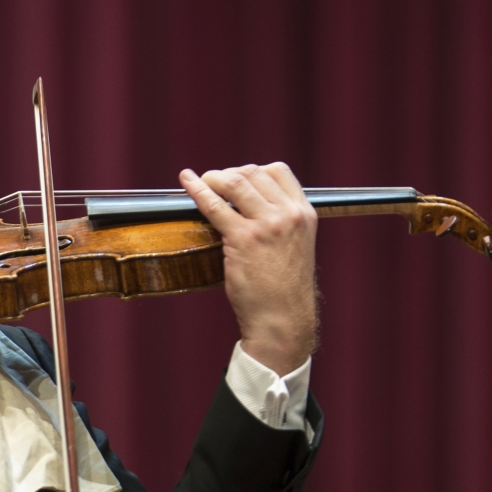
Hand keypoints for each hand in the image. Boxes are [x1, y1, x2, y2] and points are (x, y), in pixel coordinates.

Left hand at [180, 163, 317, 375]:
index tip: (237, 179)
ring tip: (203, 183)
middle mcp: (289, 215)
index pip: (278, 171)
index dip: (252, 170)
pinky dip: (197, 189)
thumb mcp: (295, 246)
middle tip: (214, 183)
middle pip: (252, 172)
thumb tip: (246, 202)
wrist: (283, 320)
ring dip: (213, 178)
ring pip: (234, 182)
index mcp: (304, 214)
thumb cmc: (283, 289)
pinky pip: (214, 204)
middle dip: (228, 174)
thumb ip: (279, 221)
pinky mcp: (243, 239)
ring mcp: (267, 225)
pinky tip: (187, 181)